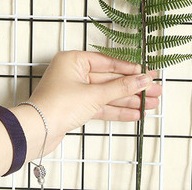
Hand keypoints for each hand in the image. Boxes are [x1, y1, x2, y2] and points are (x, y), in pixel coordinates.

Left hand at [15, 50, 161, 156]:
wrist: (36, 132)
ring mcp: (76, 91)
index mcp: (74, 60)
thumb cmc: (57, 105)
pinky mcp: (76, 108)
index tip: (147, 72)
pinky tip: (135, 113)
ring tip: (151, 104)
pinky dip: (117, 110)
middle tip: (155, 90)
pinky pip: (101, 106)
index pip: (108, 62)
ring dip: (129, 100)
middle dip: (133, 87)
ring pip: (108, 94)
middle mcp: (74, 73)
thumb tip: (142, 79)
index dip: (129, 69)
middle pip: (110, 79)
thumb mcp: (94, 94)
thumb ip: (120, 87)